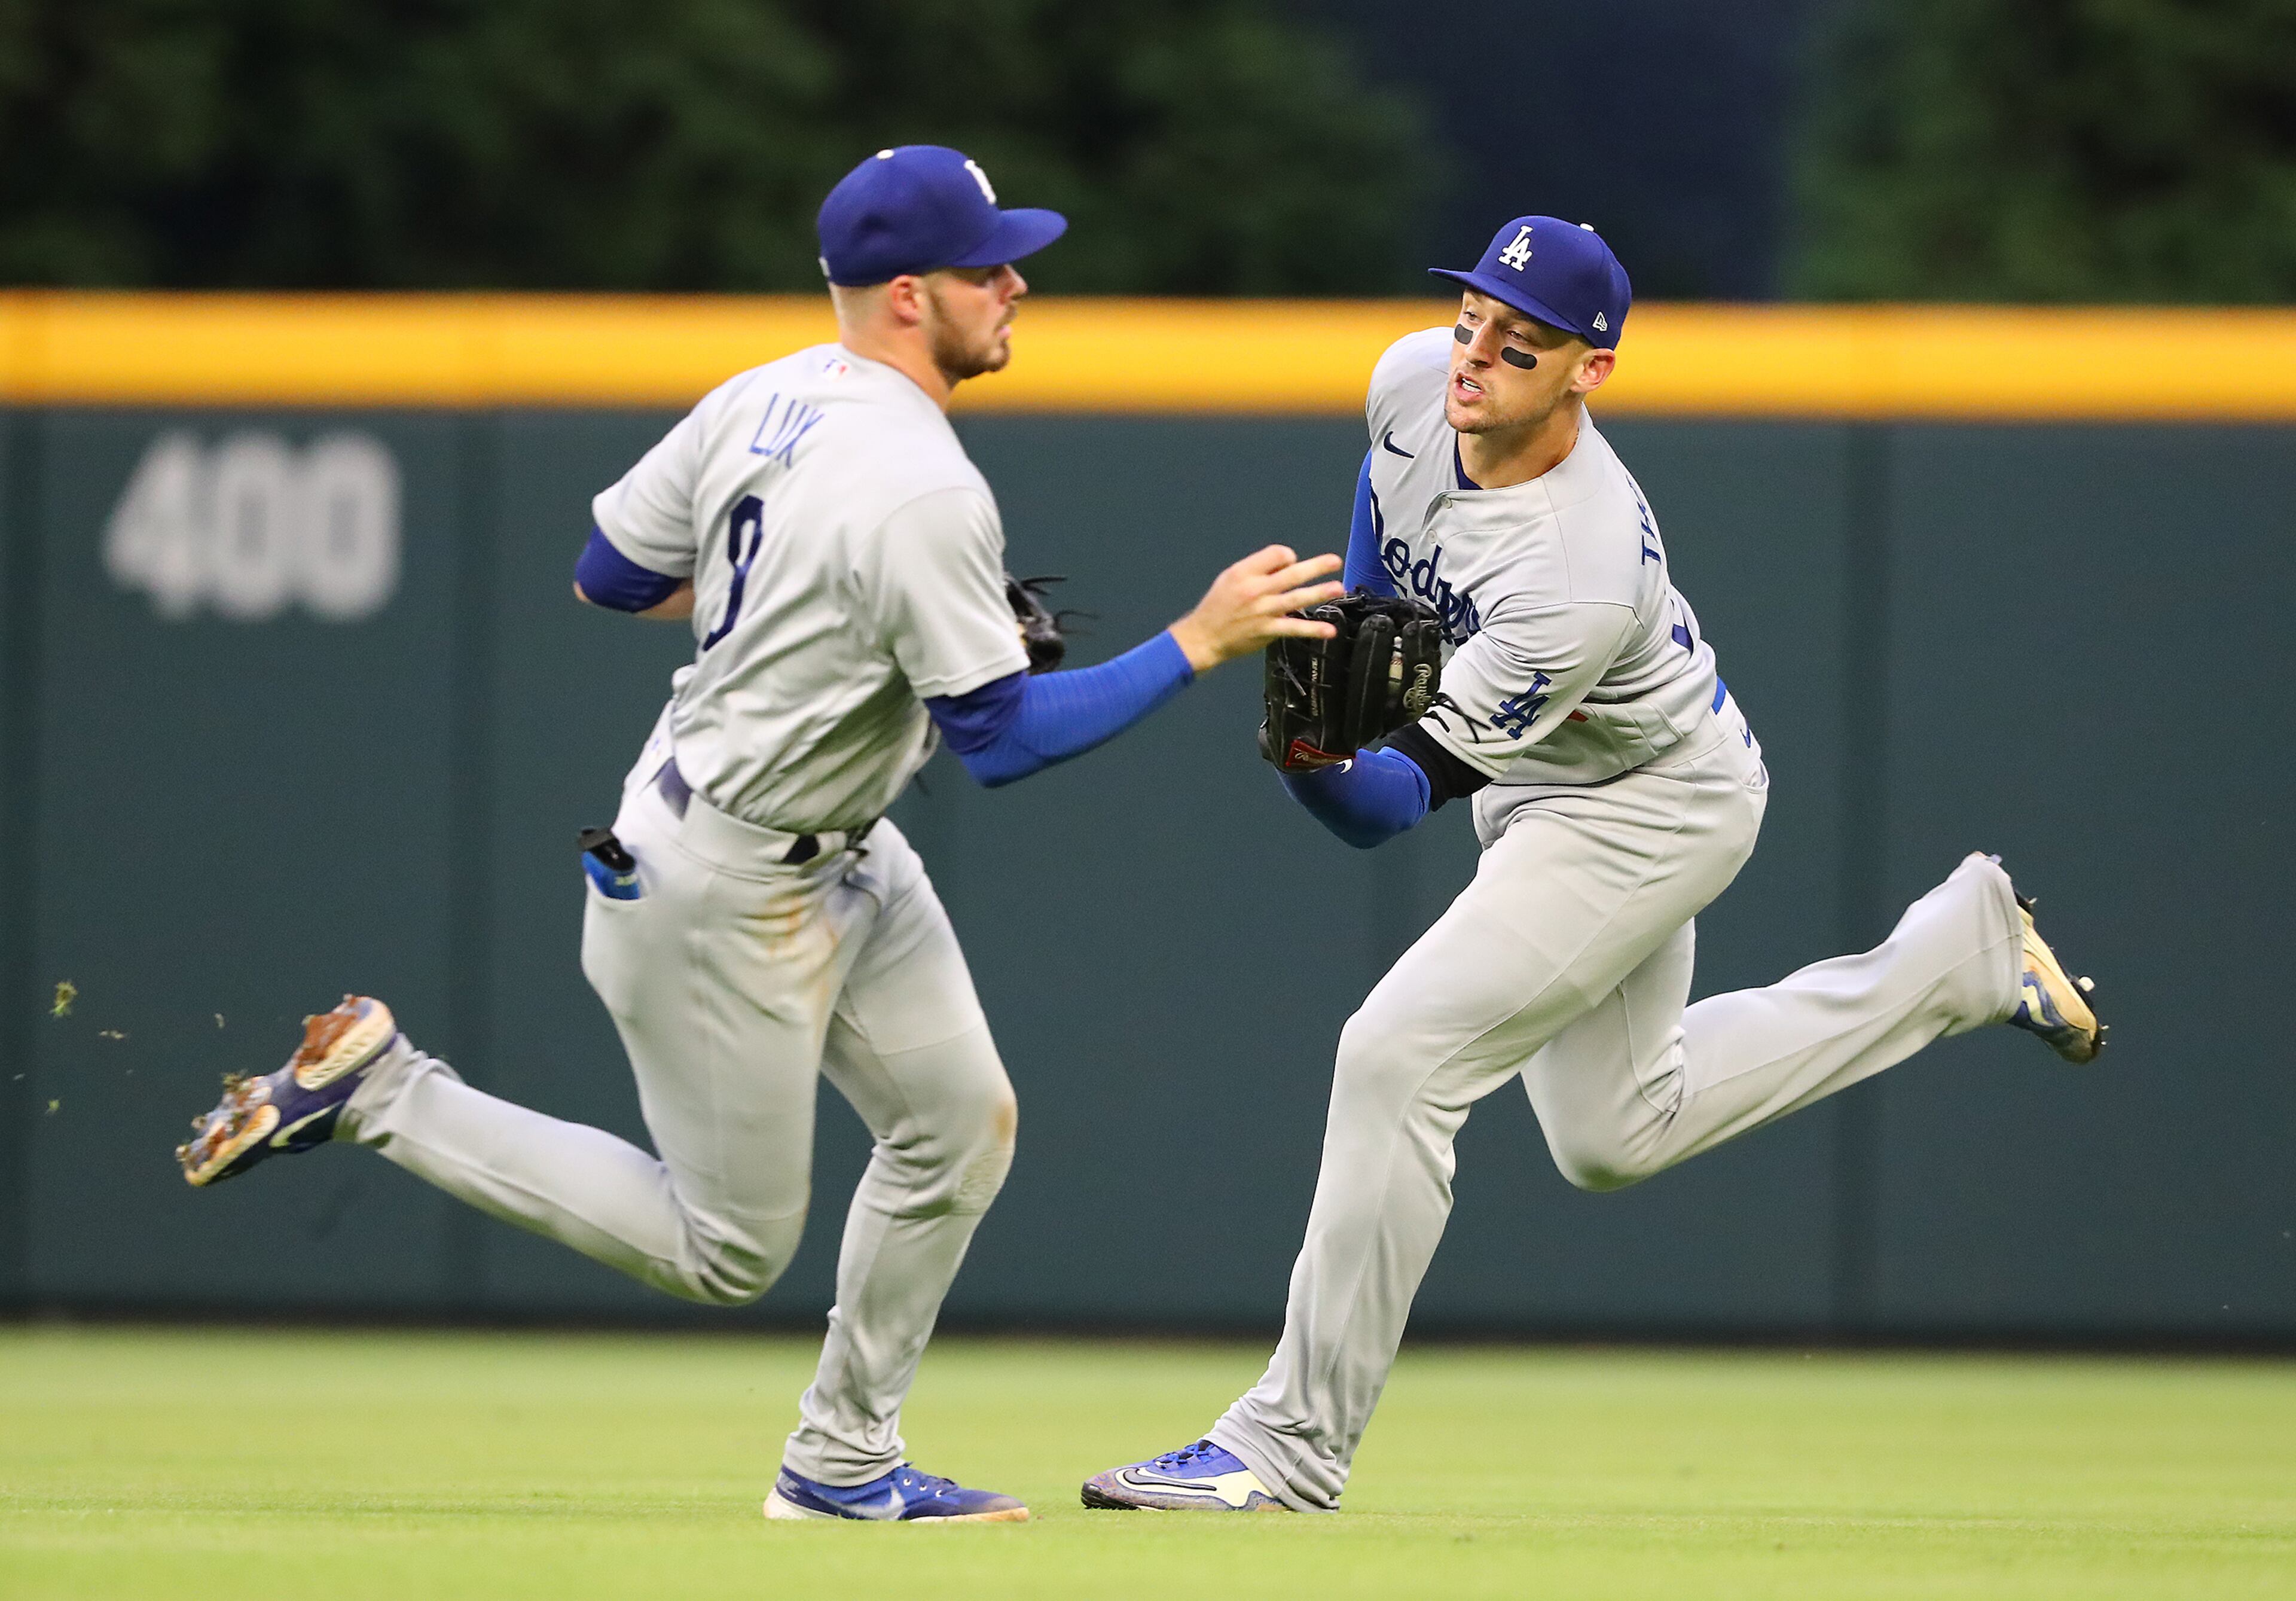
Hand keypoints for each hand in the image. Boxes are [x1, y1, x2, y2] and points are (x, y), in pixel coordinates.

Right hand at [1168, 546, 1344, 672]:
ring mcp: (1263, 611)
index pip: (1276, 555)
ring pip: (1296, 598)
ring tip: (1338, 587)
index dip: (1288, 557)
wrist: (1203, 637)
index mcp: (1245, 572)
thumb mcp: (1231, 577)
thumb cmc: (1218, 606)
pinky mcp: (1267, 630)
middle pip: (1290, 573)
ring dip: (1319, 593)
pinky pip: (1294, 628)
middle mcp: (1255, 589)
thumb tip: (1288, 563)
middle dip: (1316, 566)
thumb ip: (1258, 569)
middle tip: (1335, 561)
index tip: (1291, 564)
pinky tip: (1329, 630)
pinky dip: (1313, 630)